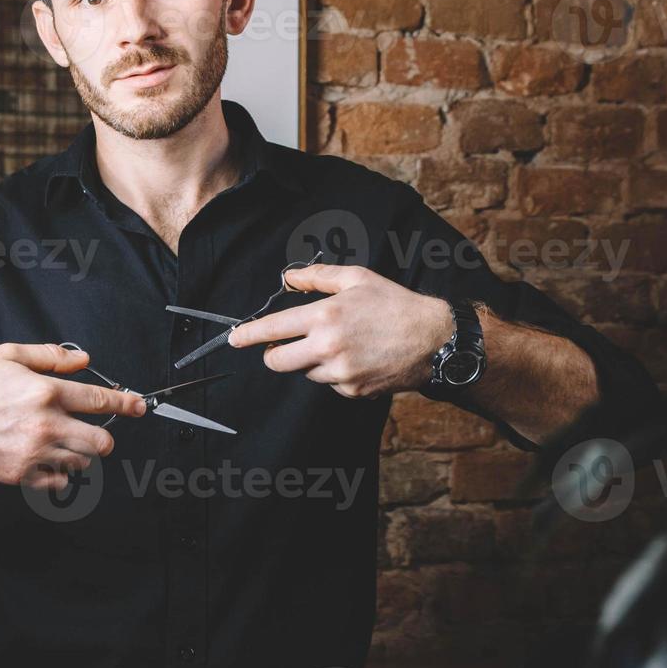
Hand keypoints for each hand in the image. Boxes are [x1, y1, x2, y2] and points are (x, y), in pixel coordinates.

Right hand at [0, 343, 146, 489]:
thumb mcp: (8, 356)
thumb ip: (50, 356)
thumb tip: (82, 359)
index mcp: (44, 392)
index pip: (99, 399)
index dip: (126, 403)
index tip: (139, 406)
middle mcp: (45, 424)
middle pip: (100, 440)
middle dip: (104, 435)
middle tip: (93, 430)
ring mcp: (34, 453)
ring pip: (81, 462)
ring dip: (80, 453)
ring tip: (63, 442)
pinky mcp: (21, 475)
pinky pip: (60, 482)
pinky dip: (60, 473)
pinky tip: (48, 458)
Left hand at [226, 263, 452, 398]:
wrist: (433, 340)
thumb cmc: (395, 304)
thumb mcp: (357, 278)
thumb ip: (318, 277)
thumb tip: (289, 278)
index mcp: (325, 317)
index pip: (272, 329)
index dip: (248, 335)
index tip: (234, 338)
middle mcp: (328, 348)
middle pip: (277, 362)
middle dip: (272, 354)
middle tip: (280, 345)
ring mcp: (340, 373)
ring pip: (305, 372)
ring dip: (310, 362)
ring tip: (338, 344)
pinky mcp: (353, 391)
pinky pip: (329, 383)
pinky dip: (334, 373)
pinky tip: (356, 358)